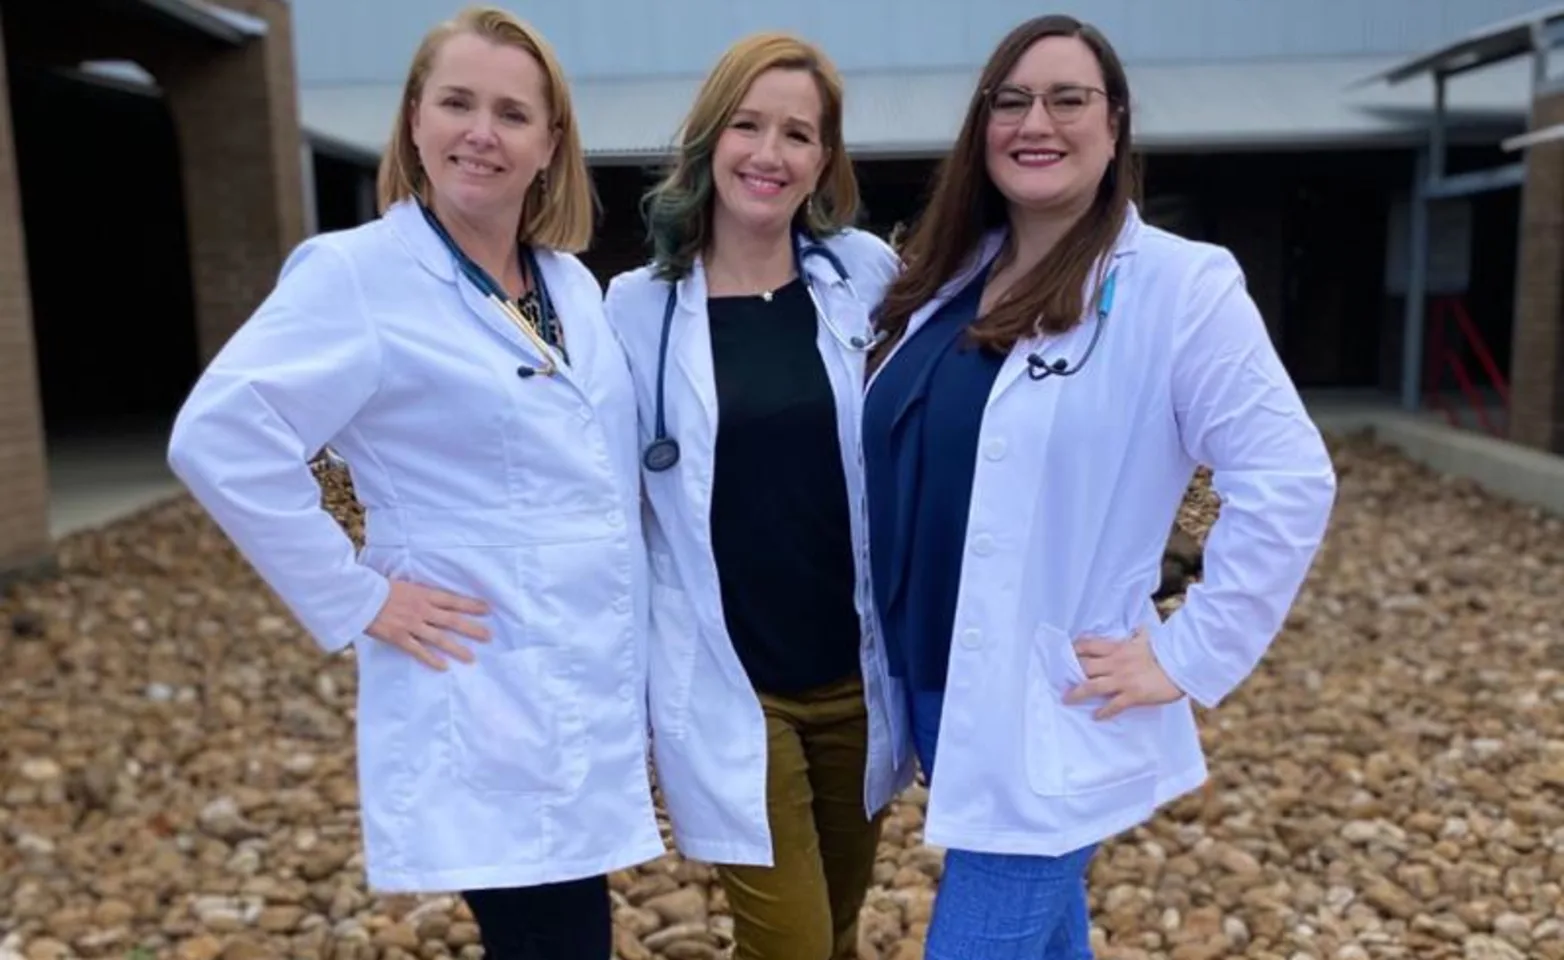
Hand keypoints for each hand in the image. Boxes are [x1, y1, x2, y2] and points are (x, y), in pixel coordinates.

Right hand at [366, 581, 490, 670]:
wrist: (359, 596)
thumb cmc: (379, 587)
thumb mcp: (405, 585)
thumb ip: (420, 594)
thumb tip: (433, 598)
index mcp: (423, 594)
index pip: (453, 600)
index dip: (471, 605)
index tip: (487, 609)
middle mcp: (422, 610)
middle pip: (452, 620)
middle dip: (472, 629)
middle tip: (489, 637)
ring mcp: (411, 625)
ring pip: (439, 638)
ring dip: (457, 648)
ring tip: (471, 658)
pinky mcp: (399, 638)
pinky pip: (418, 651)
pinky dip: (431, 659)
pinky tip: (444, 667)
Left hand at [1064, 626, 1183, 720]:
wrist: (1182, 665)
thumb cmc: (1166, 651)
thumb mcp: (1149, 639)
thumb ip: (1140, 635)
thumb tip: (1140, 628)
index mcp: (1118, 648)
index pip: (1089, 645)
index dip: (1075, 649)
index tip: (1065, 653)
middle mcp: (1115, 663)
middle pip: (1084, 666)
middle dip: (1070, 672)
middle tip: (1060, 678)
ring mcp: (1122, 680)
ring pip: (1091, 687)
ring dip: (1076, 693)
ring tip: (1066, 699)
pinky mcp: (1132, 695)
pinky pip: (1113, 706)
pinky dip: (1103, 712)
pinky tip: (1095, 716)